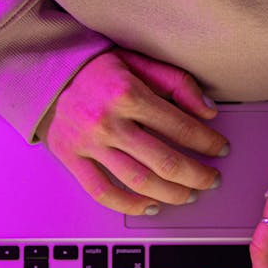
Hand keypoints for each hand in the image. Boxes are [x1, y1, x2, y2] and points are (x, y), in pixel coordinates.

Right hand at [37, 49, 229, 214]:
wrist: (48, 73)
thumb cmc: (97, 69)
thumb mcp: (139, 61)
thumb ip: (176, 82)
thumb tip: (208, 112)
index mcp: (127, 93)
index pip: (180, 126)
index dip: (207, 142)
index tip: (220, 149)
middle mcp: (108, 121)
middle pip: (165, 161)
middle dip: (197, 175)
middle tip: (211, 180)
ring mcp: (89, 143)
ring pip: (139, 181)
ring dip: (171, 194)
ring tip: (188, 195)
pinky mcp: (72, 158)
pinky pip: (103, 192)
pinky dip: (130, 205)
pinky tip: (150, 206)